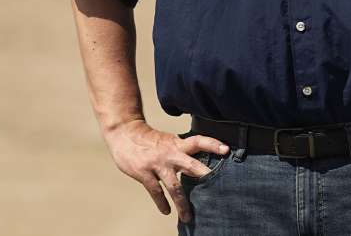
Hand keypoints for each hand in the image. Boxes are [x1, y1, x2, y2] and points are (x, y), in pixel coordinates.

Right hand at [103, 119, 229, 222]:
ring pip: (174, 186)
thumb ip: (182, 152)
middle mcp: (170, 154)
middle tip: (217, 187)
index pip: (198, 141)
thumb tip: (199, 167)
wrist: (124, 134)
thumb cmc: (149, 140)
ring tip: (188, 216)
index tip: (226, 150)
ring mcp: (157, 164)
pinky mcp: (144, 173)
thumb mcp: (168, 141)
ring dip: (182, 203)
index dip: (212, 145)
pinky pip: (156, 192)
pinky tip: (166, 211)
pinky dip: (162, 203)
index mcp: (177, 144)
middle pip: (190, 165)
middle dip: (204, 176)